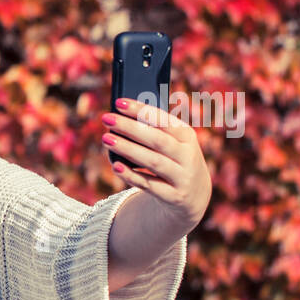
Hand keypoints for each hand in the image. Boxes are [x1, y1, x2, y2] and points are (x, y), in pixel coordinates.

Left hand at [101, 97, 211, 231]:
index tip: (119, 103)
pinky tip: (116, 166)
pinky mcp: (173, 196)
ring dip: (128, 149)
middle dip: (130, 128)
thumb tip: (121, 117)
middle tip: (107, 119)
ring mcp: (182, 177)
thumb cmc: (173, 160)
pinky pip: (149, 185)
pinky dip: (132, 176)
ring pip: (153, 161)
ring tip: (106, 139)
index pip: (164, 120)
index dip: (142, 110)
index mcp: (187, 136)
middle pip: (157, 140)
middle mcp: (188, 156)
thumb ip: (152, 131)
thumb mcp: (172, 144)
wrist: (193, 195)